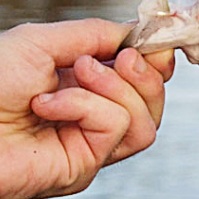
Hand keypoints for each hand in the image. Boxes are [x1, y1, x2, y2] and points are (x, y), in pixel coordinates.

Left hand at [0, 20, 174, 198]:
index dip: (156, 60)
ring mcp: (90, 144)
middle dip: (144, 74)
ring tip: (75, 76)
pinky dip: (87, 107)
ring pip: (145, 119)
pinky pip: (117, 128)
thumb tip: (137, 33)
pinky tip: (50, 105)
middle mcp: (91, 117)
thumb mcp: (41, 41)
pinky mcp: (85, 165)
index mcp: (82, 85)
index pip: (141, 78)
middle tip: (119, 58)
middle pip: (153, 101)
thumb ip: (94, 34)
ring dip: (116, 89)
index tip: (156, 41)